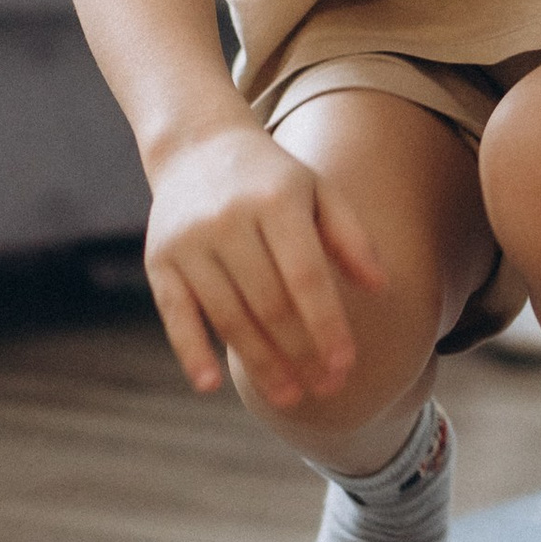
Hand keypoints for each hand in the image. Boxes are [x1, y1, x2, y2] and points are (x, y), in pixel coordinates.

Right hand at [144, 123, 385, 405]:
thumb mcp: (317, 190)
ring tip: (289, 397)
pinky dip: (190, 351)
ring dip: (260, 363)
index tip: (346, 365)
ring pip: (228, 316)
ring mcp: (189, 241)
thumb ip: (350, 236)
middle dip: (300, 353)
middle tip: (325, 388)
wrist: (197, 144)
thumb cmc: (271, 178)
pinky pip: (175, 313)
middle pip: (269, 303)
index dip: (327, 325)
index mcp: (275, 200)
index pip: (306, 276)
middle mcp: (227, 219)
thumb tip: (382, 287)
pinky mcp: (159, 259)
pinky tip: (211, 385)